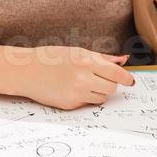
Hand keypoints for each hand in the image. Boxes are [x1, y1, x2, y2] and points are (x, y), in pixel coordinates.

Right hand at [19, 47, 135, 109]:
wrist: (26, 71)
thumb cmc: (51, 58)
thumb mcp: (77, 52)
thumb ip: (102, 58)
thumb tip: (123, 60)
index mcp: (86, 61)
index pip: (116, 74)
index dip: (126, 78)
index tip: (130, 81)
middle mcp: (83, 78)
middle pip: (111, 88)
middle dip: (109, 84)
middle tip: (100, 79)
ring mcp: (76, 93)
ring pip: (101, 98)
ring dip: (98, 92)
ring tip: (83, 82)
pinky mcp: (69, 105)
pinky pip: (86, 104)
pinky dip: (84, 98)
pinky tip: (71, 89)